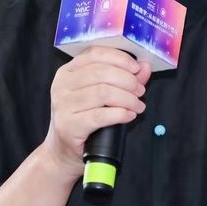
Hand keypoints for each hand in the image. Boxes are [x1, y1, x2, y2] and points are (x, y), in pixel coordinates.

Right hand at [43, 47, 152, 179]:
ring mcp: (63, 105)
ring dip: (127, 98)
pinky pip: (100, 115)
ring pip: (103, 93)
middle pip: (101, 72)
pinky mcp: (68, 125)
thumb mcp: (102, 95)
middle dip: (127, 80)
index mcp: (67, 71)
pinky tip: (129, 116)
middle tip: (140, 91)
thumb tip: (145, 66)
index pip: (95, 53)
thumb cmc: (84, 119)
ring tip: (137, 105)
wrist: (63, 151)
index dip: (120, 58)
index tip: (136, 69)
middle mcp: (62, 85)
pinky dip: (120, 114)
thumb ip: (124, 78)